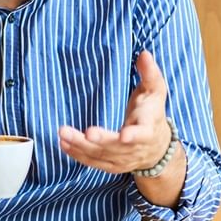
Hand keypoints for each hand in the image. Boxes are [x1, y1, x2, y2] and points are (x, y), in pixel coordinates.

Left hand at [58, 50, 172, 173]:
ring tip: (63, 133)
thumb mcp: (156, 92)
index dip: (134, 136)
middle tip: (86, 133)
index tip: (124, 135)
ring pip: (101, 156)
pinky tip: (64, 144)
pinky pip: (92, 162)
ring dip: (81, 146)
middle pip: (116, 147)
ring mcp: (122, 160)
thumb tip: (144, 54)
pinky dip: (77, 155)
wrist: (157, 148)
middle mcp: (135, 149)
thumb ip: (150, 73)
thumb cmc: (152, 114)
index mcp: (148, 130)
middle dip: (100, 141)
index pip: (142, 134)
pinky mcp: (111, 166)